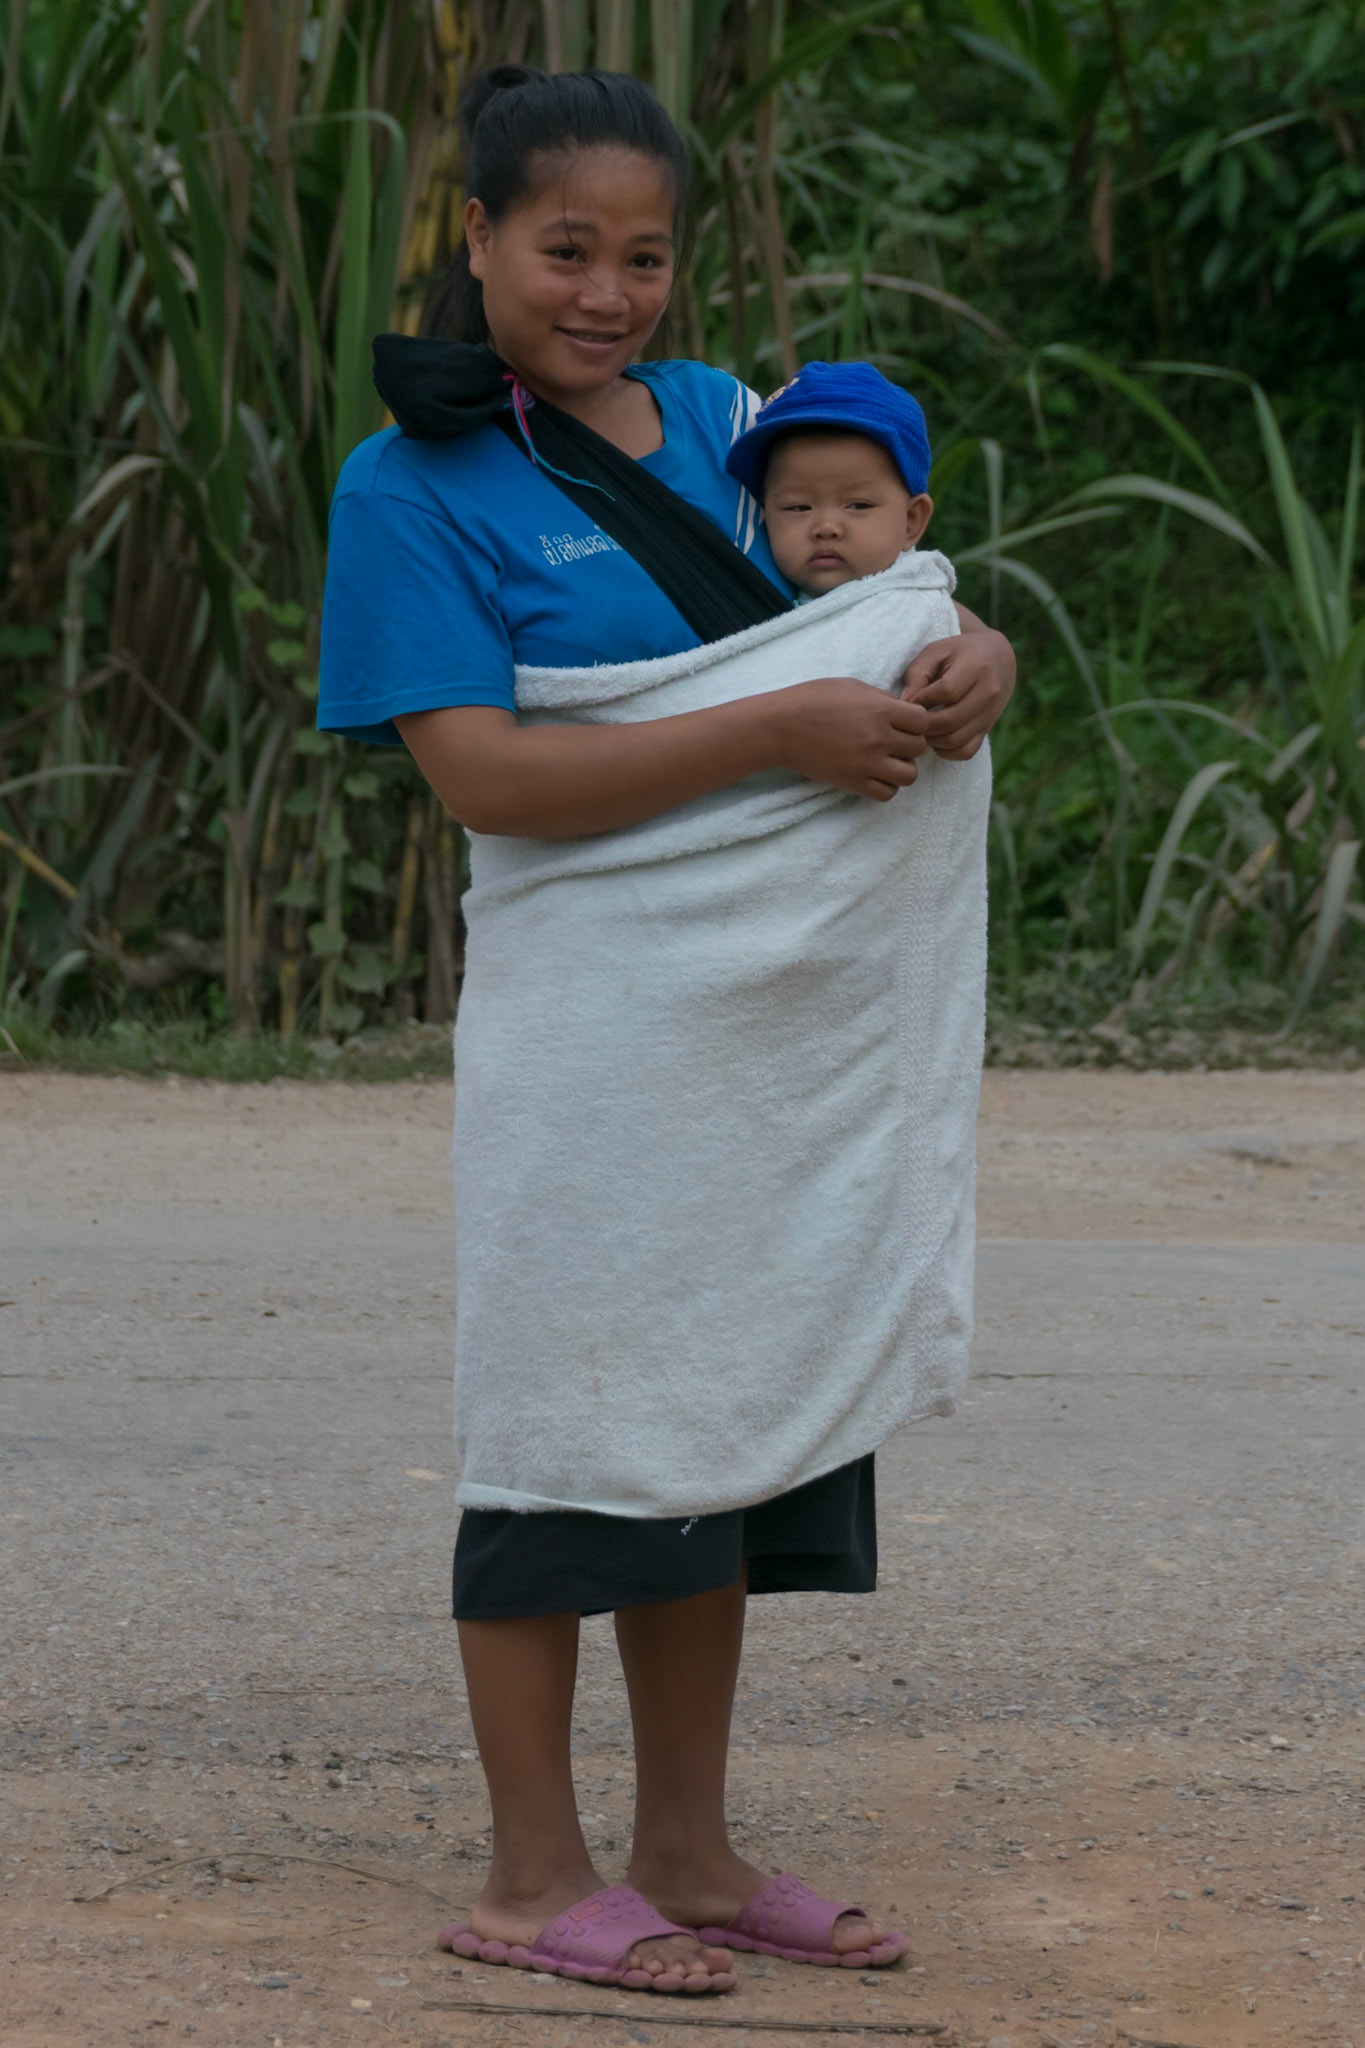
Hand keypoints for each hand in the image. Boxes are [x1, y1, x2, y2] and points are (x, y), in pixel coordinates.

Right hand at [771, 677, 929, 799]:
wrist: (780, 727)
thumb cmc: (812, 699)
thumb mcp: (851, 686)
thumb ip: (881, 697)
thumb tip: (901, 708)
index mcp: (880, 709)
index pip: (923, 721)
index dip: (917, 722)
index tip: (903, 722)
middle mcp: (878, 737)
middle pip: (919, 748)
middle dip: (910, 744)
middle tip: (894, 741)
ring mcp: (866, 763)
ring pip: (909, 776)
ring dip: (902, 768)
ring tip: (887, 761)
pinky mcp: (852, 782)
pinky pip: (887, 793)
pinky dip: (886, 786)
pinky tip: (875, 775)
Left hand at [901, 611, 1015, 759]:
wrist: (997, 658)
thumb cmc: (959, 652)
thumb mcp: (936, 652)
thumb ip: (918, 674)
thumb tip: (904, 703)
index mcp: (976, 667)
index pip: (946, 692)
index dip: (922, 699)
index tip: (909, 700)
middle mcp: (988, 693)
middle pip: (949, 721)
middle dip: (923, 725)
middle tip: (909, 720)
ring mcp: (990, 714)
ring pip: (955, 740)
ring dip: (931, 740)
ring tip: (920, 729)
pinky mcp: (987, 729)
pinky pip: (966, 751)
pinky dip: (946, 751)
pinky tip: (935, 737)